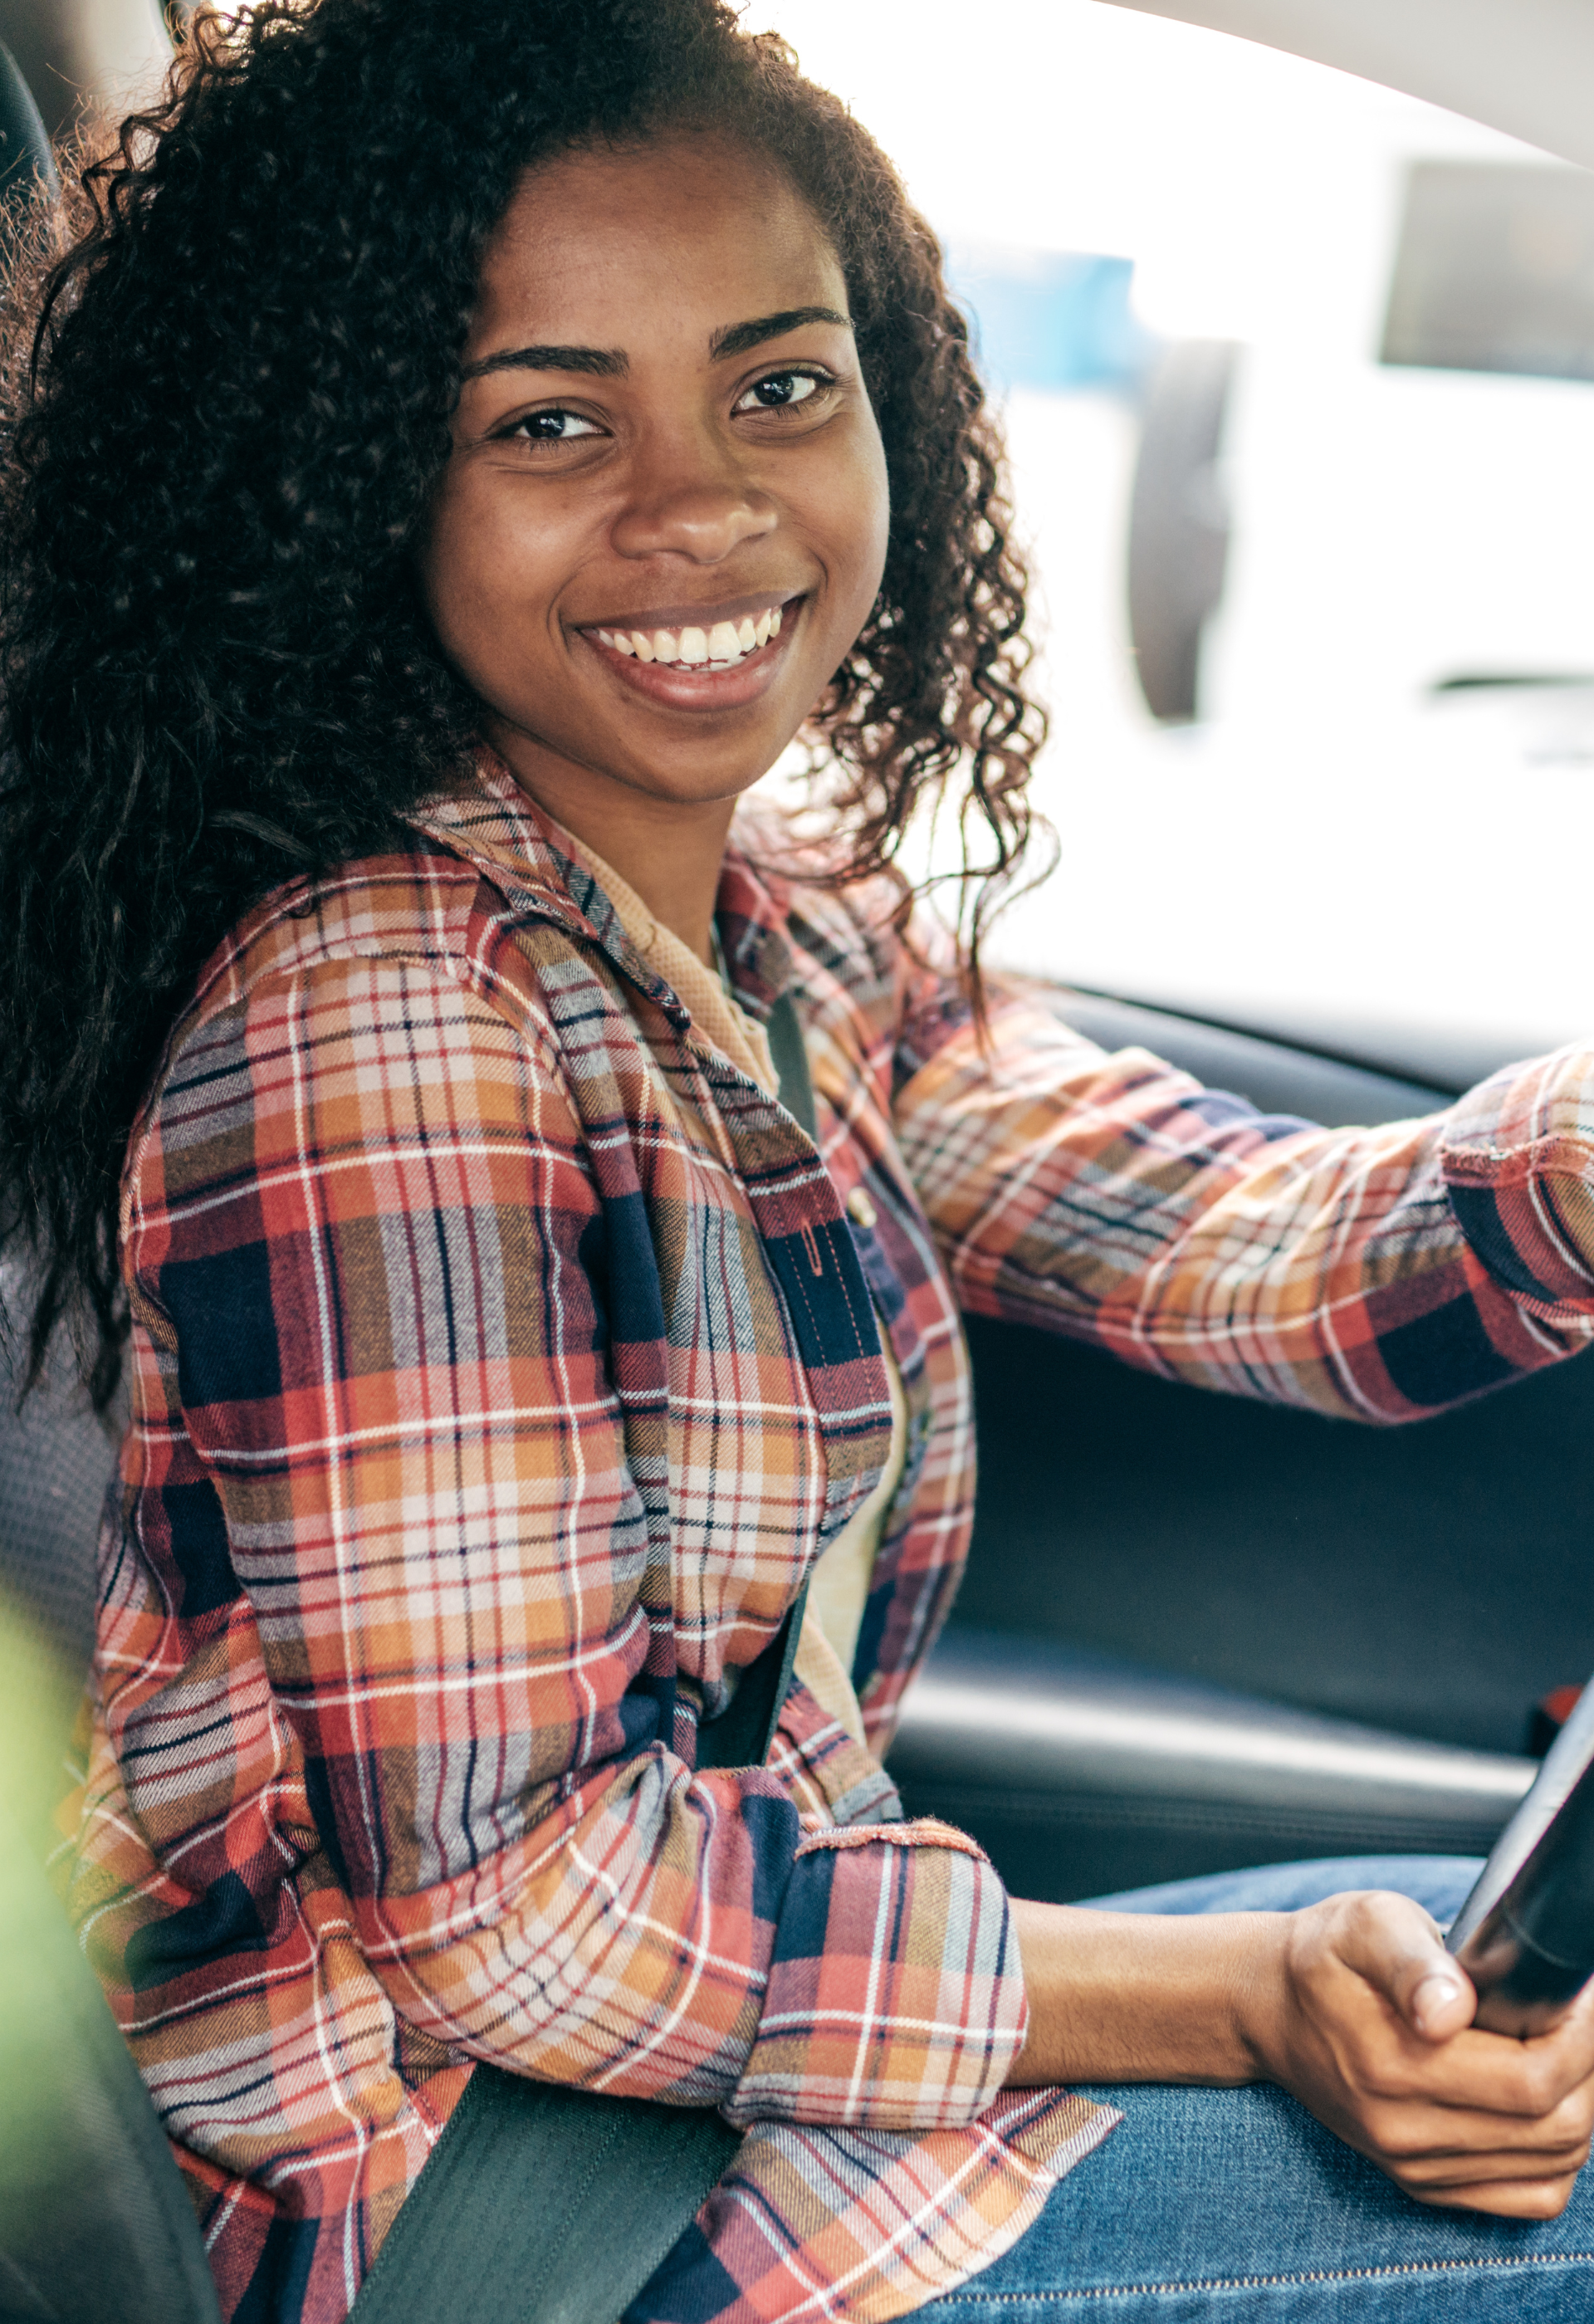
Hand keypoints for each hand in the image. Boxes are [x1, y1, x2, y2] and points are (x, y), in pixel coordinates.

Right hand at [1250, 1889, 1593, 2216]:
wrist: (1272, 2009)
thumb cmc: (1328, 1955)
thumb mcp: (1365, 1925)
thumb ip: (1411, 1962)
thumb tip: (1449, 2010)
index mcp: (1391, 2064)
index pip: (1532, 2080)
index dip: (1580, 2038)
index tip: (1578, 1993)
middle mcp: (1403, 2129)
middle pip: (1556, 2127)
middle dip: (1588, 2068)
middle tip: (1576, 2015)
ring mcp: (1414, 2165)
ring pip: (1553, 2164)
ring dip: (1581, 2106)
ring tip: (1563, 2048)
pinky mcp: (1423, 2182)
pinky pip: (1530, 2196)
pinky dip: (1559, 2155)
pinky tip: (1544, 2102)